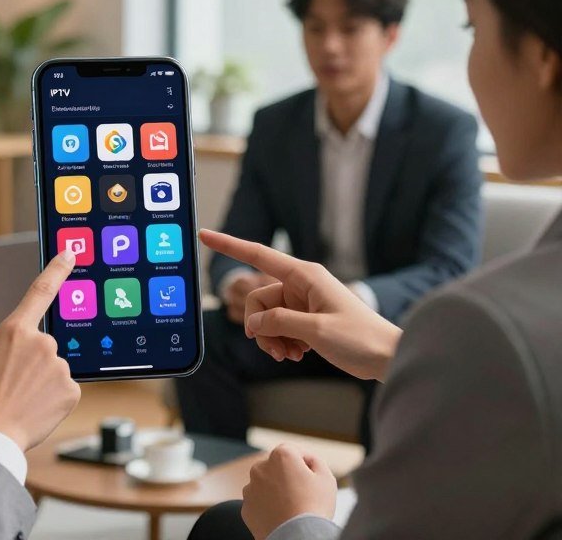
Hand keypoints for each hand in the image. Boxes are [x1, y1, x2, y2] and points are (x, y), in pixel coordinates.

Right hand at [0, 251, 81, 450]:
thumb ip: (1, 341)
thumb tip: (16, 343)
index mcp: (16, 330)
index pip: (41, 290)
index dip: (58, 269)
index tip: (71, 253)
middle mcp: (42, 343)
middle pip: (42, 346)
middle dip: (31, 363)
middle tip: (10, 386)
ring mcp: (60, 366)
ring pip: (53, 370)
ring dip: (40, 383)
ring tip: (18, 401)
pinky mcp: (72, 390)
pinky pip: (63, 390)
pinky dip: (51, 399)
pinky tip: (35, 410)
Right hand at [200, 229, 400, 380]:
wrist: (388, 357)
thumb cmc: (361, 338)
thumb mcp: (316, 330)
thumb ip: (279, 322)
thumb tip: (254, 323)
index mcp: (305, 276)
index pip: (258, 254)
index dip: (229, 244)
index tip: (205, 235)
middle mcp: (302, 285)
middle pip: (260, 299)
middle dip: (261, 327)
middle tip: (276, 350)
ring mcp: (303, 301)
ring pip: (268, 317)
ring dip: (273, 338)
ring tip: (290, 355)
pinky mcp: (307, 317)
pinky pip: (280, 326)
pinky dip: (282, 341)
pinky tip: (297, 354)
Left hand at [242, 444, 336, 539]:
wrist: (297, 538)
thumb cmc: (314, 508)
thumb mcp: (326, 478)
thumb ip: (315, 460)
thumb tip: (306, 459)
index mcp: (280, 456)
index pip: (293, 451)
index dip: (304, 463)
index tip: (311, 478)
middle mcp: (260, 468)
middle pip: (276, 467)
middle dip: (287, 476)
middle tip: (302, 494)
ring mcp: (250, 488)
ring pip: (265, 485)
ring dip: (275, 491)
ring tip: (291, 507)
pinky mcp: (246, 507)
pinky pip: (258, 503)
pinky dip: (267, 507)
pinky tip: (280, 515)